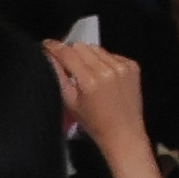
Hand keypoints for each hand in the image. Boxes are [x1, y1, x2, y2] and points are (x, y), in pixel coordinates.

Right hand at [44, 40, 147, 162]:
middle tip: (69, 67)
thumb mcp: (70, 102)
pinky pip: (111, 54)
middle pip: (81, 46)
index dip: (54, 47)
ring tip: (88, 73)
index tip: (46, 45)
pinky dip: (104, 61)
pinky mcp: (132, 65)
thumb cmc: (95, 123)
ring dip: (88, 56)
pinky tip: (103, 76)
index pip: (67, 53)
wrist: (124, 132)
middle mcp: (107, 69)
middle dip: (71, 53)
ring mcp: (122, 66)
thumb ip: (58, 76)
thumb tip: (49, 56)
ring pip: (96, 48)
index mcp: (90, 80)